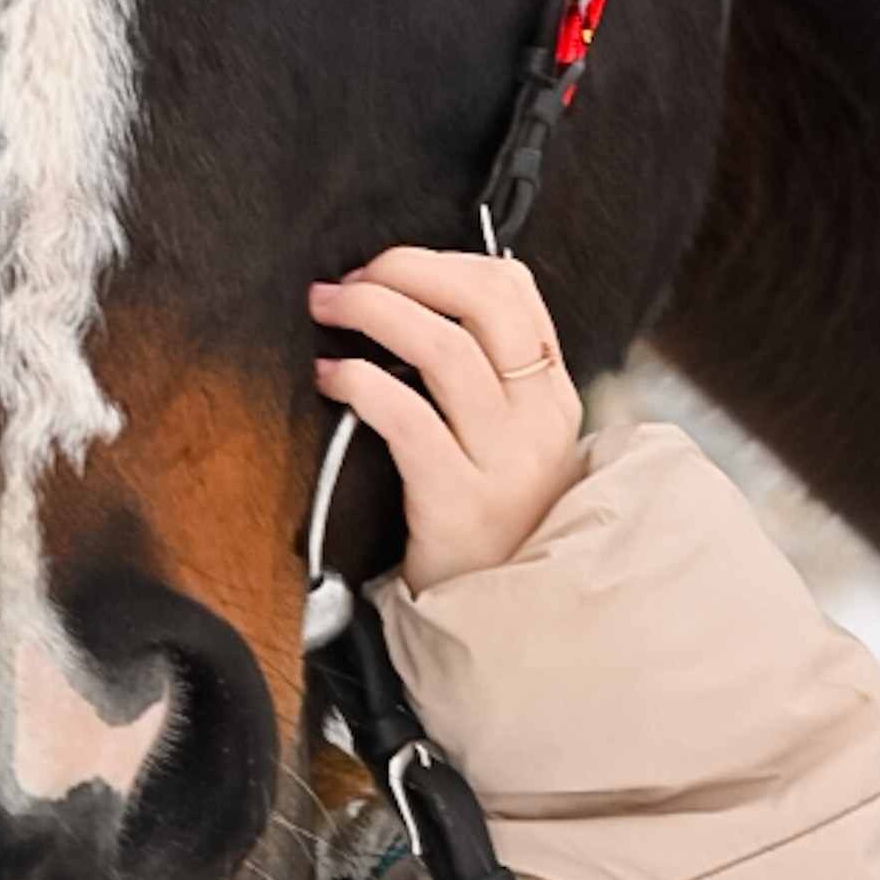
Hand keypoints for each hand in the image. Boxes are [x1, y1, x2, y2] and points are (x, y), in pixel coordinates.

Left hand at [309, 247, 583, 592]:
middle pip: (484, 302)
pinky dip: (361, 382)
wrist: (508, 620)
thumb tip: (412, 299)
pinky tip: (331, 377)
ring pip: (445, 350)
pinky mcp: (458, 501)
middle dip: (406, 270)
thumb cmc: (490, 518)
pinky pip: (408, 419)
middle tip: (350, 280)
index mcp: (549, 393)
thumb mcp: (511, 440)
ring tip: (330, 310)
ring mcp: (502, 461)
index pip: (513, 288)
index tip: (388, 266)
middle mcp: (536, 420)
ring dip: (374, 312)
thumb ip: (483, 374)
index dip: (442, 260)